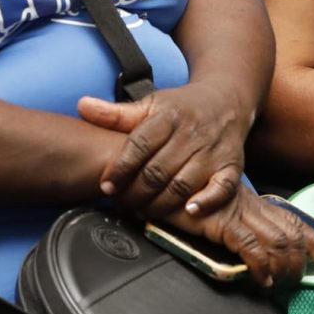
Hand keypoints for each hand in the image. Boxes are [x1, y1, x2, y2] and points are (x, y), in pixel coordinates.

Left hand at [78, 82, 249, 220]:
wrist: (227, 101)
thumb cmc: (181, 108)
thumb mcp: (150, 105)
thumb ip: (116, 113)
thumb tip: (81, 106)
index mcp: (168, 116)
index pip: (139, 144)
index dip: (120, 167)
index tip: (107, 185)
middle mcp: (191, 133)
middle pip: (158, 170)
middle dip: (135, 192)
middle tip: (121, 204)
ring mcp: (213, 151)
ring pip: (183, 184)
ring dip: (160, 204)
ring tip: (143, 212)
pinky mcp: (232, 166)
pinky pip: (222, 188)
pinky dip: (206, 201)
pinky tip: (189, 212)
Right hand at [161, 183, 313, 289]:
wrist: (157, 183)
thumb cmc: (182, 199)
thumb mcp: (216, 211)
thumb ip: (235, 224)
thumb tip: (253, 251)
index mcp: (253, 202)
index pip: (294, 220)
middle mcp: (250, 206)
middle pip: (293, 233)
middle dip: (305, 260)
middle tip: (302, 279)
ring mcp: (238, 213)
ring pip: (278, 241)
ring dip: (286, 267)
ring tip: (282, 284)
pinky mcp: (222, 222)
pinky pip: (251, 247)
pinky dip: (261, 266)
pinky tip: (262, 279)